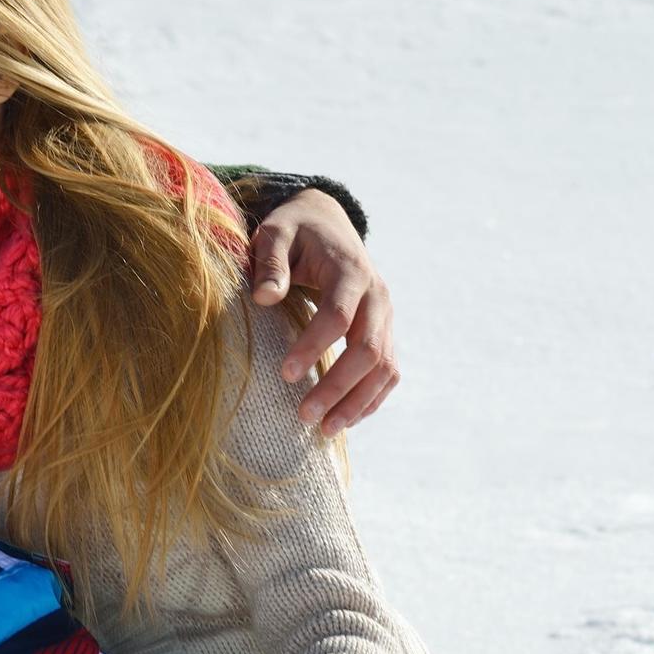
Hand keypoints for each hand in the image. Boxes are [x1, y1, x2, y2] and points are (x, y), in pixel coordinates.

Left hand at [246, 188, 397, 433]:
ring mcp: (386, 316)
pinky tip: (346, 420)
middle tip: (304, 416)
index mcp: (350, 271)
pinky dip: (372, 398)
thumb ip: (269, 262)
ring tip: (325, 430)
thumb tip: (264, 298)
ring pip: (385, 366)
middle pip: (368, 349)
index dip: (314, 346)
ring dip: (358, 402)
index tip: (285, 373)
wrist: (328, 223)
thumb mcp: (275, 233)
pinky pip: (389, 371)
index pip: (338, 315)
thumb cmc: (294, 231)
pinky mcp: (385, 331)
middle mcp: (377, 296)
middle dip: (338, 386)